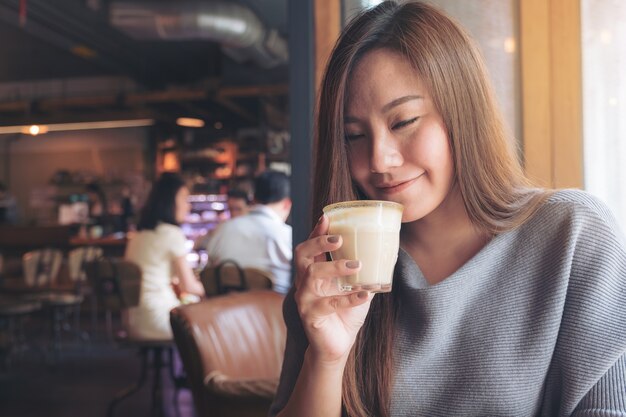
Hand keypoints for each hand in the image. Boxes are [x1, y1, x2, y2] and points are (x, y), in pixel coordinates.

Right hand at [294, 215, 374, 364]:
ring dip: (335, 267)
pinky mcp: (311, 316)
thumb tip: (387, 250)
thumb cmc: (345, 312)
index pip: (310, 246)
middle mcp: (304, 282)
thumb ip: (363, 270)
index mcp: (313, 272)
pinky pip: (328, 304)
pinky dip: (348, 298)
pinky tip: (364, 295)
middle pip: (302, 255)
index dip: (317, 231)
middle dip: (318, 243)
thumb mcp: (356, 286)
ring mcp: (304, 299)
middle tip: (339, 239)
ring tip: (357, 265)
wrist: (337, 345)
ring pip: (312, 276)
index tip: (327, 218)